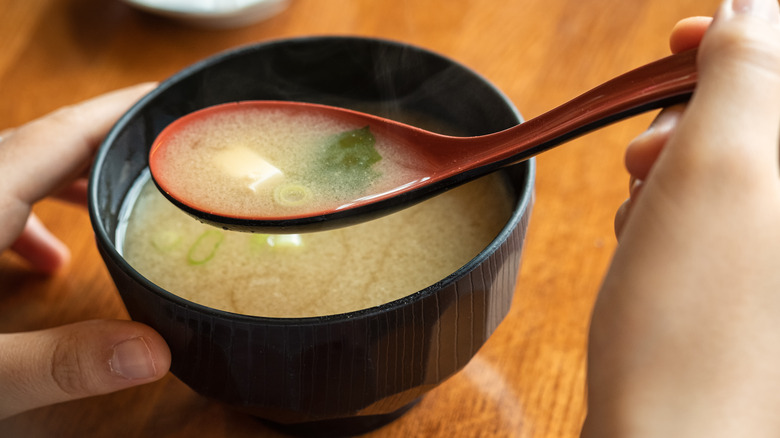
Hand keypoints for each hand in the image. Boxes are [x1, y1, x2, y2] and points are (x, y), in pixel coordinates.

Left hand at [0, 84, 170, 418]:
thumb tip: (155, 352)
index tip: (165, 95)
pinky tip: (39, 264)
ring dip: (62, 182)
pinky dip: (21, 218)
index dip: (118, 111)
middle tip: (157, 157)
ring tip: (108, 206)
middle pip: (38, 146)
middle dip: (102, 147)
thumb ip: (60, 360)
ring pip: (8, 173)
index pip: (60, 135)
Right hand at [584, 0, 779, 435]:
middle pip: (765, 118)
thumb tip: (751, 3)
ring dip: (674, 170)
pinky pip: (718, 214)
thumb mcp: (721, 169)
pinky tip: (647, 244)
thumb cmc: (693, 324)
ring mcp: (776, 254)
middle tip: (644, 158)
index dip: (745, 39)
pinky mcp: (755, 284)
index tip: (679, 44)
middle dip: (694, 119)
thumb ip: (749, 66)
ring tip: (641, 214)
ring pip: (735, 166)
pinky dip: (674, 213)